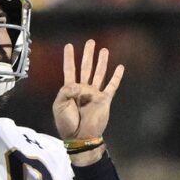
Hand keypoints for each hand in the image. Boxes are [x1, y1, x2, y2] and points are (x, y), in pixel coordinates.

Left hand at [53, 39, 125, 154]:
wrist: (80, 137)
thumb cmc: (67, 123)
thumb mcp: (59, 106)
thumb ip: (66, 92)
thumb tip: (78, 84)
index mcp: (70, 89)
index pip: (70, 70)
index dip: (69, 58)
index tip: (69, 46)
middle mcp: (83, 89)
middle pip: (86, 67)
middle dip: (88, 55)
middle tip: (91, 42)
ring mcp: (94, 94)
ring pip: (99, 74)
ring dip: (101, 62)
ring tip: (104, 50)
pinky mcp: (104, 100)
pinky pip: (111, 86)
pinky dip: (116, 77)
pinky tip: (120, 67)